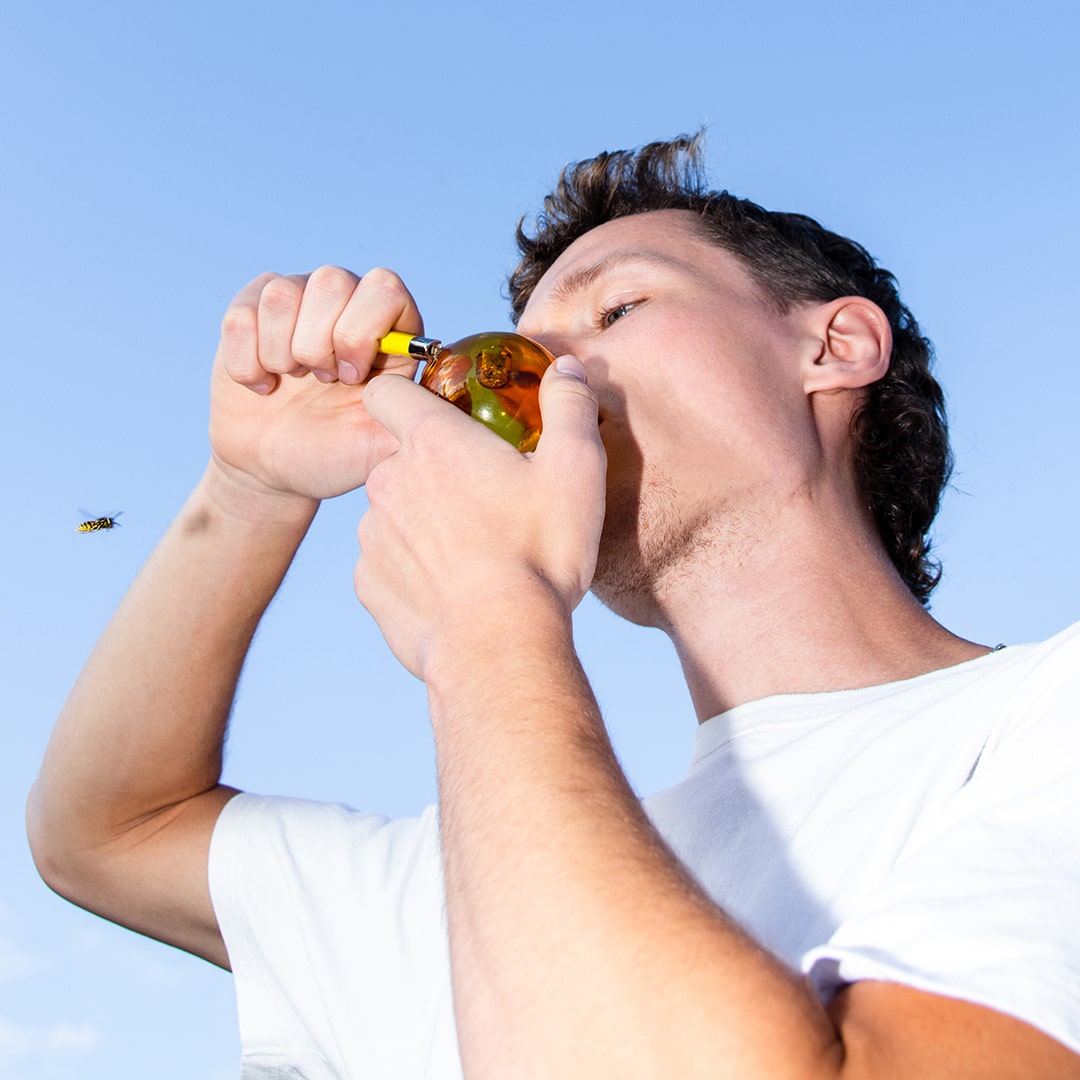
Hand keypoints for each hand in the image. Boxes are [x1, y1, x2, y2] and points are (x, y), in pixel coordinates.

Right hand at [208, 266, 423, 501]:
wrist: (273, 468)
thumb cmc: (334, 455)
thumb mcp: (380, 447)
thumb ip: (409, 419)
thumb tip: (423, 394)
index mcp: (387, 329)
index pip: (385, 287)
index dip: (363, 330)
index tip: (352, 378)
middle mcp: (344, 302)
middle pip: (331, 280)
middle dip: (319, 343)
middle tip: (322, 382)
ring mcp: (295, 301)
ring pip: (282, 293)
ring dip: (281, 353)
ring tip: (292, 381)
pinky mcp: (248, 312)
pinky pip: (240, 316)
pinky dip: (247, 363)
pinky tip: (261, 385)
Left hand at [355, 356, 605, 679]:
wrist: (499, 647)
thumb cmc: (540, 555)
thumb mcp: (576, 470)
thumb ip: (569, 407)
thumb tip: (565, 370)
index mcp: (433, 443)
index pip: (388, 392)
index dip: (407, 396)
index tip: (439, 414)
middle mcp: (388, 480)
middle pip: (398, 458)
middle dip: (433, 471)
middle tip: (484, 501)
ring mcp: (371, 535)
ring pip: (391, 512)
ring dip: (422, 522)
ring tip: (472, 554)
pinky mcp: (368, 585)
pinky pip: (386, 563)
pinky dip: (412, 570)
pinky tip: (453, 590)